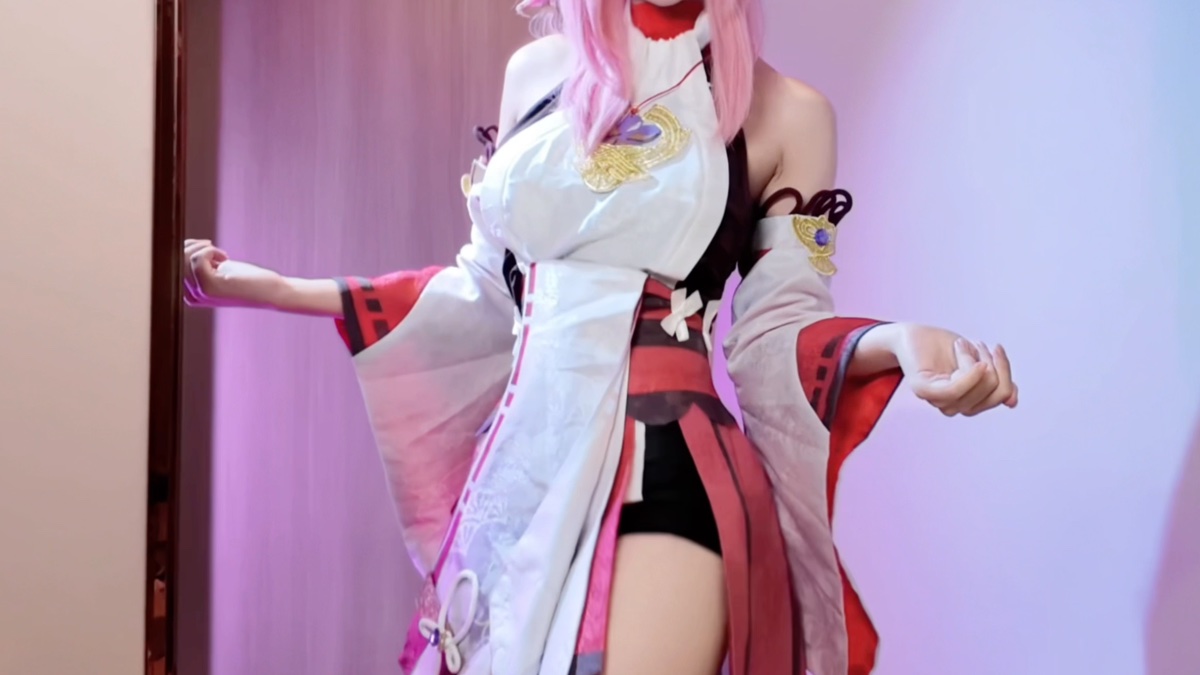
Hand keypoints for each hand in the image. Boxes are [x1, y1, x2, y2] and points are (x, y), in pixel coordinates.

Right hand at [182, 239, 283, 308]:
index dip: (186, 249)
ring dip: (204, 248)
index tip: (207, 247)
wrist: (270, 292)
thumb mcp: (218, 268)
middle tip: (216, 249)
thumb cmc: (247, 279)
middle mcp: (191, 297)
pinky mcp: (210, 288)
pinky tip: (226, 258)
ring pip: (185, 258)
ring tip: (222, 256)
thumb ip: (198, 261)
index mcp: (190, 293)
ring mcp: (200, 294)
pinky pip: (197, 259)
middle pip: (176, 260)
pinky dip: (211, 251)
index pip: (172, 264)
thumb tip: (182, 244)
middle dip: (194, 246)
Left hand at [889, 323, 1018, 416]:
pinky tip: (967, 355)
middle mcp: (952, 406)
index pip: (1000, 396)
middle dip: (994, 364)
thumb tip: (1012, 401)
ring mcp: (936, 400)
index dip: (1005, 371)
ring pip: (977, 389)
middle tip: (977, 344)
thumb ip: (994, 381)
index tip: (996, 348)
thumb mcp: (977, 360)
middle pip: (994, 393)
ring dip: (977, 360)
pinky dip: (968, 373)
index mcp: (966, 402)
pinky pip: (954, 391)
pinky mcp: (923, 390)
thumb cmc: (942, 347)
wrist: (910, 333)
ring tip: (963, 344)